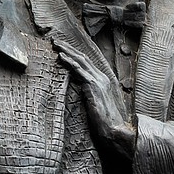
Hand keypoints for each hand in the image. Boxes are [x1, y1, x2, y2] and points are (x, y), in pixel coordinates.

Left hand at [54, 41, 134, 158]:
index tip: (65, 49)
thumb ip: (93, 96)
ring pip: (81, 60)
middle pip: (84, 58)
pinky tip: (61, 56)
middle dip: (69, 48)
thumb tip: (84, 93)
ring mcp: (99, 81)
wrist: (117, 132)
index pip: (89, 63)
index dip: (76, 54)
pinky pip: (79, 70)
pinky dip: (70, 61)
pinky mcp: (94, 87)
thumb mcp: (100, 106)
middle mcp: (104, 78)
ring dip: (67, 50)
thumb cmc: (109, 124)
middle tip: (56, 41)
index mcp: (107, 81)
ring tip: (55, 44)